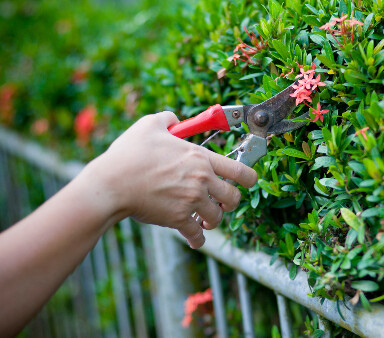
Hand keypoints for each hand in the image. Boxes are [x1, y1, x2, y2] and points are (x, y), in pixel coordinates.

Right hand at [82, 111, 256, 247]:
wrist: (111, 184)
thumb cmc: (129, 154)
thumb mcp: (149, 125)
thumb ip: (168, 119)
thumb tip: (176, 119)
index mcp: (200, 157)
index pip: (239, 170)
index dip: (250, 178)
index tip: (248, 182)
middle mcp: (201, 180)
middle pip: (234, 198)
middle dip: (230, 202)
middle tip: (221, 202)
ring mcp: (190, 201)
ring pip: (217, 217)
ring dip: (212, 220)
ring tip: (204, 219)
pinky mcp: (177, 219)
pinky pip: (196, 235)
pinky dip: (197, 239)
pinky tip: (195, 238)